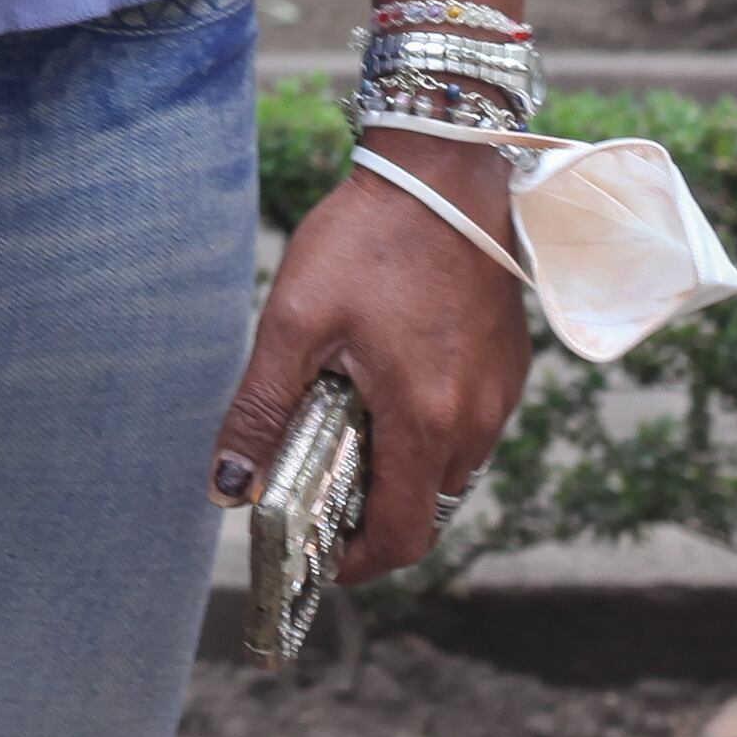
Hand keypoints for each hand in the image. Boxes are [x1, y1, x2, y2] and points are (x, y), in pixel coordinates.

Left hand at [209, 133, 536, 578]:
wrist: (444, 174)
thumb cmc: (368, 240)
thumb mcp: (294, 321)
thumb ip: (261, 408)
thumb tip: (228, 483)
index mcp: (426, 420)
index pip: (404, 535)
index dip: (360, 561)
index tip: (321, 558)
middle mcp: (477, 420)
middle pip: (430, 509)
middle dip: (376, 516)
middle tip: (322, 489)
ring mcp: (501, 395)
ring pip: (452, 470)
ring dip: (403, 472)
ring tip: (347, 431)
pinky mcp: (508, 367)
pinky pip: (471, 428)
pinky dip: (429, 432)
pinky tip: (386, 387)